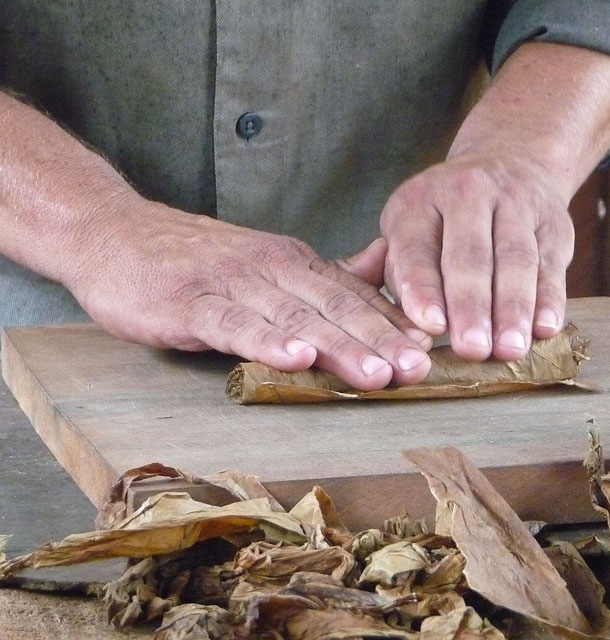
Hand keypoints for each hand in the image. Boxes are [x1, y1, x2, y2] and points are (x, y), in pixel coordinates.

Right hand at [66, 199, 432, 389]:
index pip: (354, 296)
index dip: (395, 325)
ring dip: (339, 346)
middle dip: (382, 340)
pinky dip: (266, 342)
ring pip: (295, 316)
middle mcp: (272, 268)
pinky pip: (233, 324)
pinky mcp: (190, 302)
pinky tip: (295, 359)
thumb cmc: (197, 263)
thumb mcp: (266, 269)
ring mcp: (231, 284)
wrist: (114, 234)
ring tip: (376, 373)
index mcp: (295, 264)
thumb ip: (317, 286)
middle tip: (419, 369)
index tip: (433, 352)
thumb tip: (378, 297)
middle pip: (336, 307)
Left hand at [379, 152, 574, 361]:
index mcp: (420, 201)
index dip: (424, 289)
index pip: (418, 249)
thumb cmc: (444, 222)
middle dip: (472, 307)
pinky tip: (545, 328)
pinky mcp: (553, 222)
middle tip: (472, 349)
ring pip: (516, 260)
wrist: (508, 165)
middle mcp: (468, 192)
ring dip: (514, 309)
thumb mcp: (410, 232)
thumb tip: (418, 326)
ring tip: (510, 349)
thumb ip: (405, 276)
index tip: (431, 327)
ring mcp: (516, 203)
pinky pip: (551, 264)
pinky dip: (550, 299)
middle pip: (471, 256)